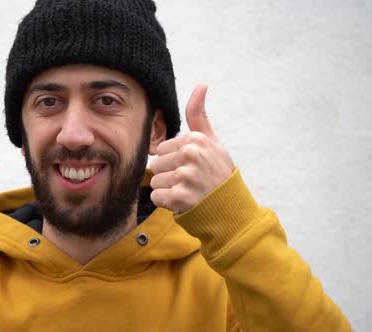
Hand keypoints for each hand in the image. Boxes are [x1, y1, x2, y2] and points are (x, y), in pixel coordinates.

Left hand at [150, 84, 233, 213]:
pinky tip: (185, 202)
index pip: (162, 149)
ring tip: (189, 191)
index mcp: (195, 139)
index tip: (193, 168)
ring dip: (168, 190)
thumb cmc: (218, 173)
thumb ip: (199, 115)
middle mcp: (190, 155)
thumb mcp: (212, 141)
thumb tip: (201, 84)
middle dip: (170, 176)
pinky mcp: (180, 197)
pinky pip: (156, 197)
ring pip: (155, 181)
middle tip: (191, 182)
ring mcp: (185, 176)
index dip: (174, 161)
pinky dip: (167, 203)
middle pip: (156, 165)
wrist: (231, 208)